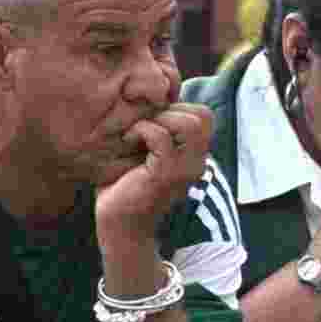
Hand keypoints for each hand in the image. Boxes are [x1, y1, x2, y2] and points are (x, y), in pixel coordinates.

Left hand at [95, 103, 212, 248]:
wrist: (118, 225)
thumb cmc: (124, 185)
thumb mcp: (144, 151)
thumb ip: (156, 127)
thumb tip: (153, 96)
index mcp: (194, 157)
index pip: (203, 115)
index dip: (176, 108)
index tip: (149, 121)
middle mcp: (197, 164)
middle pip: (203, 115)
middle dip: (169, 111)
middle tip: (143, 125)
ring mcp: (184, 170)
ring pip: (190, 123)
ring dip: (159, 119)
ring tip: (137, 132)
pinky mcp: (165, 175)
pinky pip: (161, 137)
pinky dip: (141, 131)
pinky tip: (127, 141)